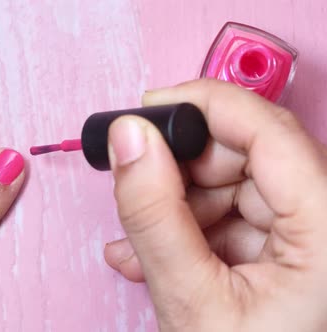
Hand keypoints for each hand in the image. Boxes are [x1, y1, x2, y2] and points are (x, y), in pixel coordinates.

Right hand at [103, 79, 326, 330]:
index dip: (202, 106)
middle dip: (181, 171)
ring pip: (235, 189)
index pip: (269, 130)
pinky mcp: (289, 254)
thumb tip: (129, 139)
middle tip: (134, 190)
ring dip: (177, 209)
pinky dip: (191, 231)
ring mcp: (310, 239)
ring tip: (135, 246)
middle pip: (249, 156)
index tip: (145, 110)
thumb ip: (154, 213)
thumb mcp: (190, 300)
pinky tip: (151, 256)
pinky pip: (235, 221)